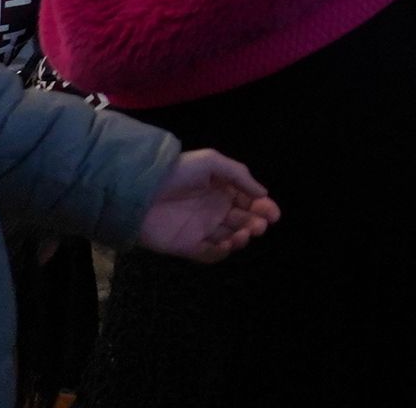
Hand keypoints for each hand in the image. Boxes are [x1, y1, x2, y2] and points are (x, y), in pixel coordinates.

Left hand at [137, 149, 279, 260]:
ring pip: (229, 238)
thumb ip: (239, 175)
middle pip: (243, 221)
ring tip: (244, 234)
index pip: (249, 201)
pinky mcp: (187, 246)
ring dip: (241, 238)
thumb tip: (263, 193)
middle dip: (256, 223)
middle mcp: (214, 211)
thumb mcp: (211, 162)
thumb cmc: (178, 172)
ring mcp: (201, 230)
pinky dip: (221, 252)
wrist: (142, 191)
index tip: (274, 214)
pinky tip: (227, 244)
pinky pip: (209, 253)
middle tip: (261, 226)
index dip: (263, 207)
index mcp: (222, 191)